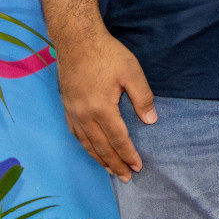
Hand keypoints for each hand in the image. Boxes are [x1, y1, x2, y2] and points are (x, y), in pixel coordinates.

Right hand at [54, 30, 155, 181]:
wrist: (76, 41)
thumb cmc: (107, 54)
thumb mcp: (131, 72)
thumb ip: (142, 98)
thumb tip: (151, 120)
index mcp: (102, 109)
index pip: (118, 139)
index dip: (129, 155)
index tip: (138, 167)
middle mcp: (84, 116)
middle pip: (101, 147)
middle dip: (115, 164)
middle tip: (127, 177)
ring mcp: (73, 113)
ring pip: (87, 144)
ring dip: (100, 159)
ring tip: (111, 171)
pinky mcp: (67, 107)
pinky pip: (76, 134)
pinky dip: (86, 147)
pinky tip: (92, 150)